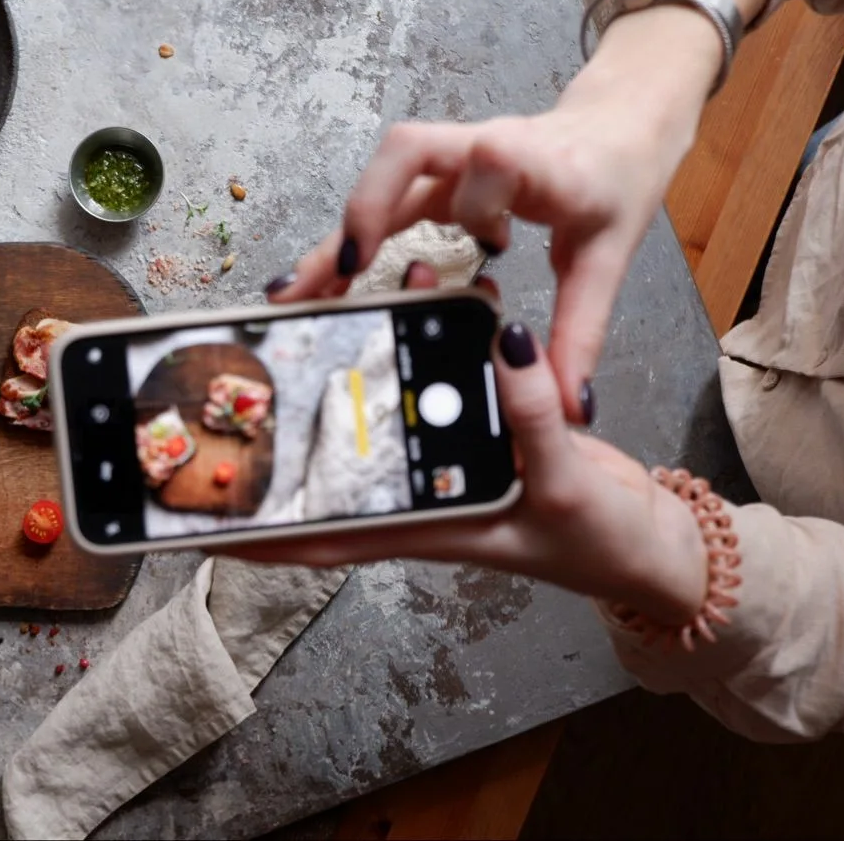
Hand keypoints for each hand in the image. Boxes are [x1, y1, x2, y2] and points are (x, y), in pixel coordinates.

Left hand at [232, 267, 708, 625]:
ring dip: (364, 366)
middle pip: (333, 471)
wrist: (646, 540)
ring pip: (381, 420)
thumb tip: (501, 349)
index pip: (319, 537)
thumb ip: (530, 422)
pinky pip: (436, 396)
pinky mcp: (475, 441)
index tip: (197, 521)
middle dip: (293, 428)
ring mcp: (444, 470)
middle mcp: (421, 500)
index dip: (256, 534)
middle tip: (255, 375)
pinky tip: (437, 307)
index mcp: (425, 528)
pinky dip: (431, 355)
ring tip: (358, 301)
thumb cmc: (600, 542)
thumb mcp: (563, 487)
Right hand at [267, 7, 723, 421]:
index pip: (498, 153)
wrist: (617, 127)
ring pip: (381, 181)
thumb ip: (580, 333)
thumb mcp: (608, 257)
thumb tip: (567, 406)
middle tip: (335, 281)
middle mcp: (485, 148)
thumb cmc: (614, 179)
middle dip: (364, 214)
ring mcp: (453, 159)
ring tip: (299, 294)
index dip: (476, 194)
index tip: (476, 249)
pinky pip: (383, 200)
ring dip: (340, 234)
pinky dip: (352, 238)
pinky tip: (326, 281)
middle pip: (407, 154)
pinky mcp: (436, 176)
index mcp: (540, 163)